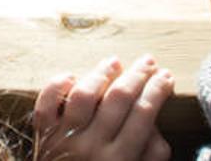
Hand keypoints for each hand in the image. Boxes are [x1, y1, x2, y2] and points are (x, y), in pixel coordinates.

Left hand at [34, 55, 173, 160]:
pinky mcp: (43, 136)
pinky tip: (72, 77)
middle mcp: (92, 147)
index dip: (157, 91)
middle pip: (118, 99)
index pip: (143, 114)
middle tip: (149, 61)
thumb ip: (150, 157)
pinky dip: (56, 86)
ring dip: (101, 74)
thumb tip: (156, 129)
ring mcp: (65, 139)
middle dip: (138, 75)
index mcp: (119, 160)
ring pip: (84, 94)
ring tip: (115, 62)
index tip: (167, 76)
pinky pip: (46, 105)